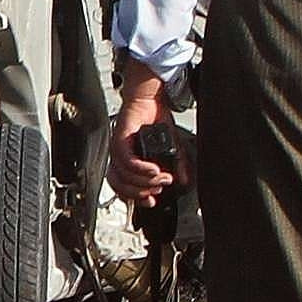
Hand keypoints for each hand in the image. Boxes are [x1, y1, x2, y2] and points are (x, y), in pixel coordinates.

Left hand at [108, 73, 184, 208]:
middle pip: (121, 187)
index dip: (136, 200)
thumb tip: (183, 181)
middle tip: (159, 189)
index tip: (152, 202)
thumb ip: (177, 165)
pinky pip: (127, 161)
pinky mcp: (120, 140)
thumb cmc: (155, 120)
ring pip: (124, 176)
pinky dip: (141, 169)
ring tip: (161, 178)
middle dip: (141, 193)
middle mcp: (120, 158)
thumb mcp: (171, 147)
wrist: (150, 99)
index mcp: (128, 163)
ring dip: (144, 182)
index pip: (124, 190)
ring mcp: (118, 150)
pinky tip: (154, 169)